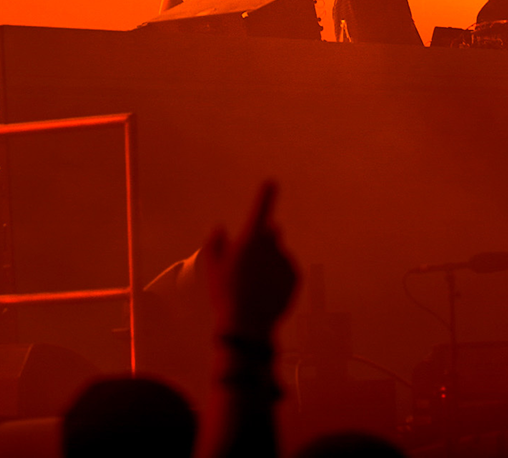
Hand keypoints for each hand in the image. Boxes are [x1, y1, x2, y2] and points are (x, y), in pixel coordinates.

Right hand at [204, 181, 298, 340]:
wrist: (248, 324)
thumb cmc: (225, 294)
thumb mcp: (212, 268)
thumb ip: (215, 243)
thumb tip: (219, 228)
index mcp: (251, 240)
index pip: (261, 210)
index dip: (266, 194)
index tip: (271, 182)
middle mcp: (272, 246)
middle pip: (270, 234)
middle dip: (263, 241)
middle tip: (248, 265)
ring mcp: (286, 261)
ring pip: (278, 254)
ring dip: (269, 262)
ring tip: (254, 286)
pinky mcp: (296, 276)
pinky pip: (286, 269)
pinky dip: (278, 276)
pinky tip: (265, 292)